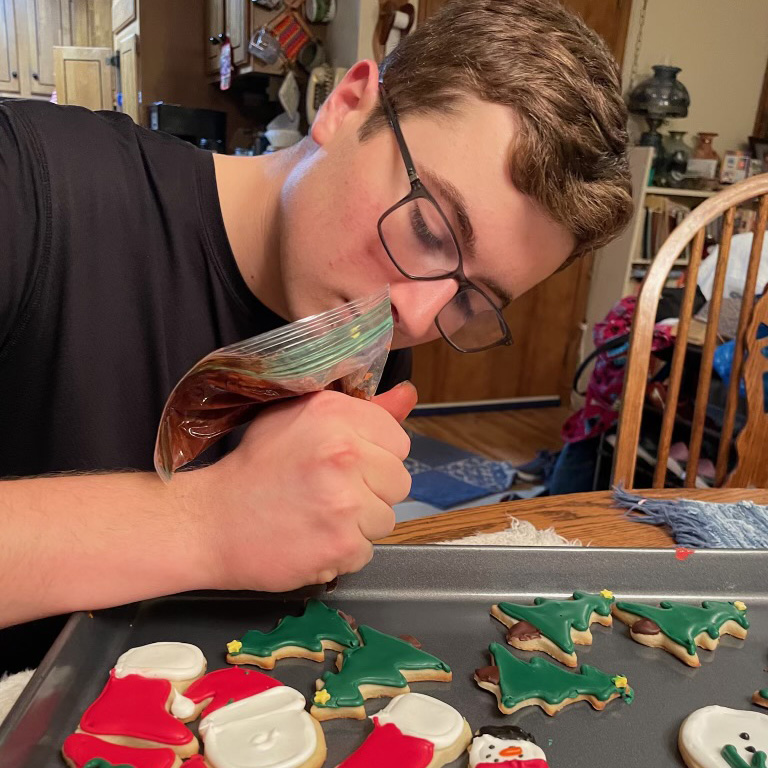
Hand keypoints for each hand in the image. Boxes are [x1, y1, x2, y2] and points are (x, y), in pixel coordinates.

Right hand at [178, 382, 416, 591]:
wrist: (209, 521)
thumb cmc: (254, 468)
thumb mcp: (299, 419)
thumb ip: (361, 410)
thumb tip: (408, 396)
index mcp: (336, 414)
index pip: (398, 440)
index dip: (375, 456)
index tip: (346, 465)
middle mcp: (345, 453)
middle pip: (399, 481)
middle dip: (371, 491)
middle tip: (328, 493)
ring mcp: (345, 502)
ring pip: (386, 519)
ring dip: (358, 524)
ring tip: (317, 516)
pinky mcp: (341, 544)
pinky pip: (366, 551)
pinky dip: (342, 552)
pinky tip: (312, 539)